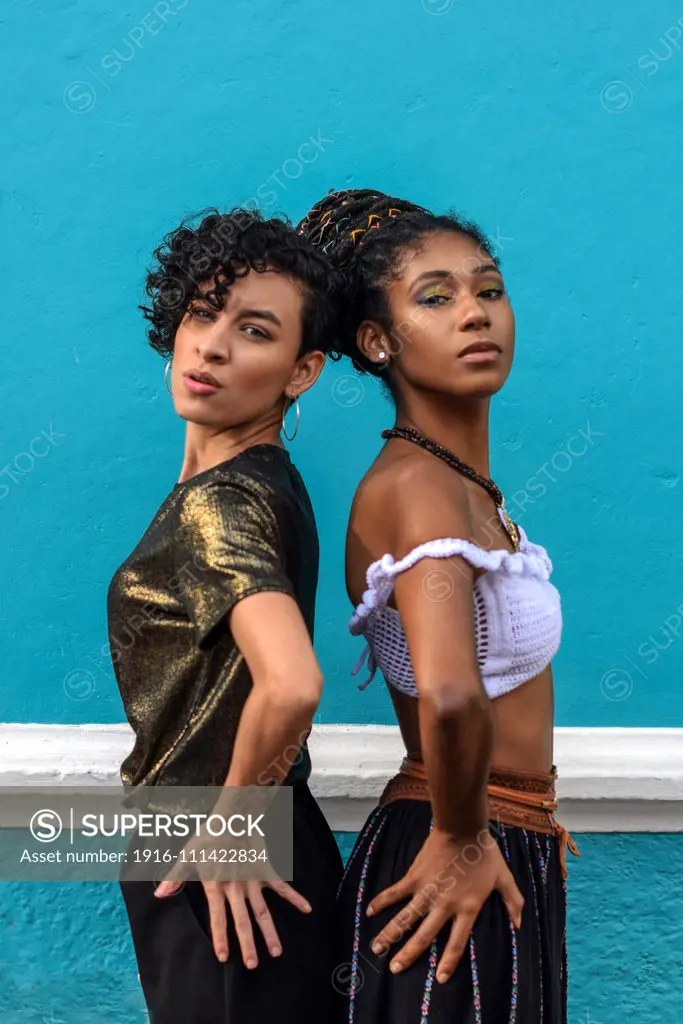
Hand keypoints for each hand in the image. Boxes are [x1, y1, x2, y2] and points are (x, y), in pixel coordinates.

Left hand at [153, 823, 310, 966]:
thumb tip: (159, 895)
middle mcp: (236, 888)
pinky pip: (283, 887)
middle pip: (243, 921)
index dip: (221, 938)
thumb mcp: (188, 855)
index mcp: (217, 887)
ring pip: (263, 912)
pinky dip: (295, 898)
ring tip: (276, 952)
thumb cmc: (209, 836)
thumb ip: (176, 877)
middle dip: (248, 945)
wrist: (233, 817)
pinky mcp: (266, 871)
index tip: (224, 957)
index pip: (218, 918)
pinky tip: (307, 909)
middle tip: (253, 965)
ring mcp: (254, 881)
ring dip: (270, 932)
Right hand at [366, 827, 523, 983]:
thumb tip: (520, 924)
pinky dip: (382, 901)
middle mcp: (444, 905)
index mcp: (467, 908)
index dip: (449, 962)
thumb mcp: (504, 878)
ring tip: (376, 949)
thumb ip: (513, 902)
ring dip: (390, 935)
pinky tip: (369, 911)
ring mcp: (426, 891)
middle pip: (424, 937)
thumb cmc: (485, 853)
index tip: (440, 979)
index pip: (457, 943)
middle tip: (395, 969)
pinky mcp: (414, 876)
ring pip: (405, 919)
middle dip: (408, 955)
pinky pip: (395, 892)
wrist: (463, 828)